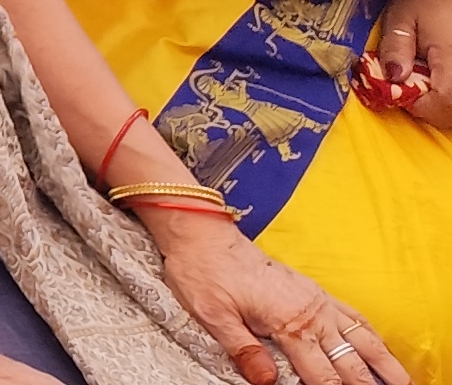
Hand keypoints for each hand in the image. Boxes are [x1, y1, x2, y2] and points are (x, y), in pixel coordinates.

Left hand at [145, 208, 406, 384]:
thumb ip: (244, 351)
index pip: (322, 374)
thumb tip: (267, 382)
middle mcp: (311, 313)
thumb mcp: (213, 316)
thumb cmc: (204, 273)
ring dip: (383, 361)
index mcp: (288, 324)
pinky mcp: (313, 290)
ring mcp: (316, 300)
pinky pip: (352, 313)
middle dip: (366, 383)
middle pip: (349, 360)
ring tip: (401, 381)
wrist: (203, 235)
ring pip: (361, 337)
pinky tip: (378, 344)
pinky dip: (370, 333)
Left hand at [361, 0, 449, 127]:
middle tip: (411, 89)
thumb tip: (394, 77)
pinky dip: (448, 99)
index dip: (419, 106)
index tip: (401, 91)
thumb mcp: (401, 17)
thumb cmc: (425, 1)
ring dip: (441, 107)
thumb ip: (396, 47)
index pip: (443, 101)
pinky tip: (437, 83)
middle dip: (429, 109)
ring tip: (425, 85)